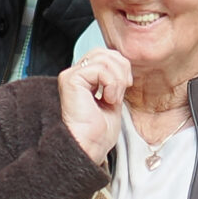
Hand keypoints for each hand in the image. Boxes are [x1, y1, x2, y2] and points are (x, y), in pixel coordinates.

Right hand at [59, 49, 127, 164]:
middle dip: (122, 69)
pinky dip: (111, 84)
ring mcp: (72, 75)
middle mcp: (76, 74)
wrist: (90, 146)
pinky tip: (108, 99)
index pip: (106, 55)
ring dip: (117, 79)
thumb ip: (115, 80)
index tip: (125, 86)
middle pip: (105, 52)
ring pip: (104, 58)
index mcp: (85, 78)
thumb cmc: (99, 132)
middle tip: (121, 92)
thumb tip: (124, 65)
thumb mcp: (114, 99)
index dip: (121, 66)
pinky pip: (100, 69)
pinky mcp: (71, 80)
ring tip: (113, 98)